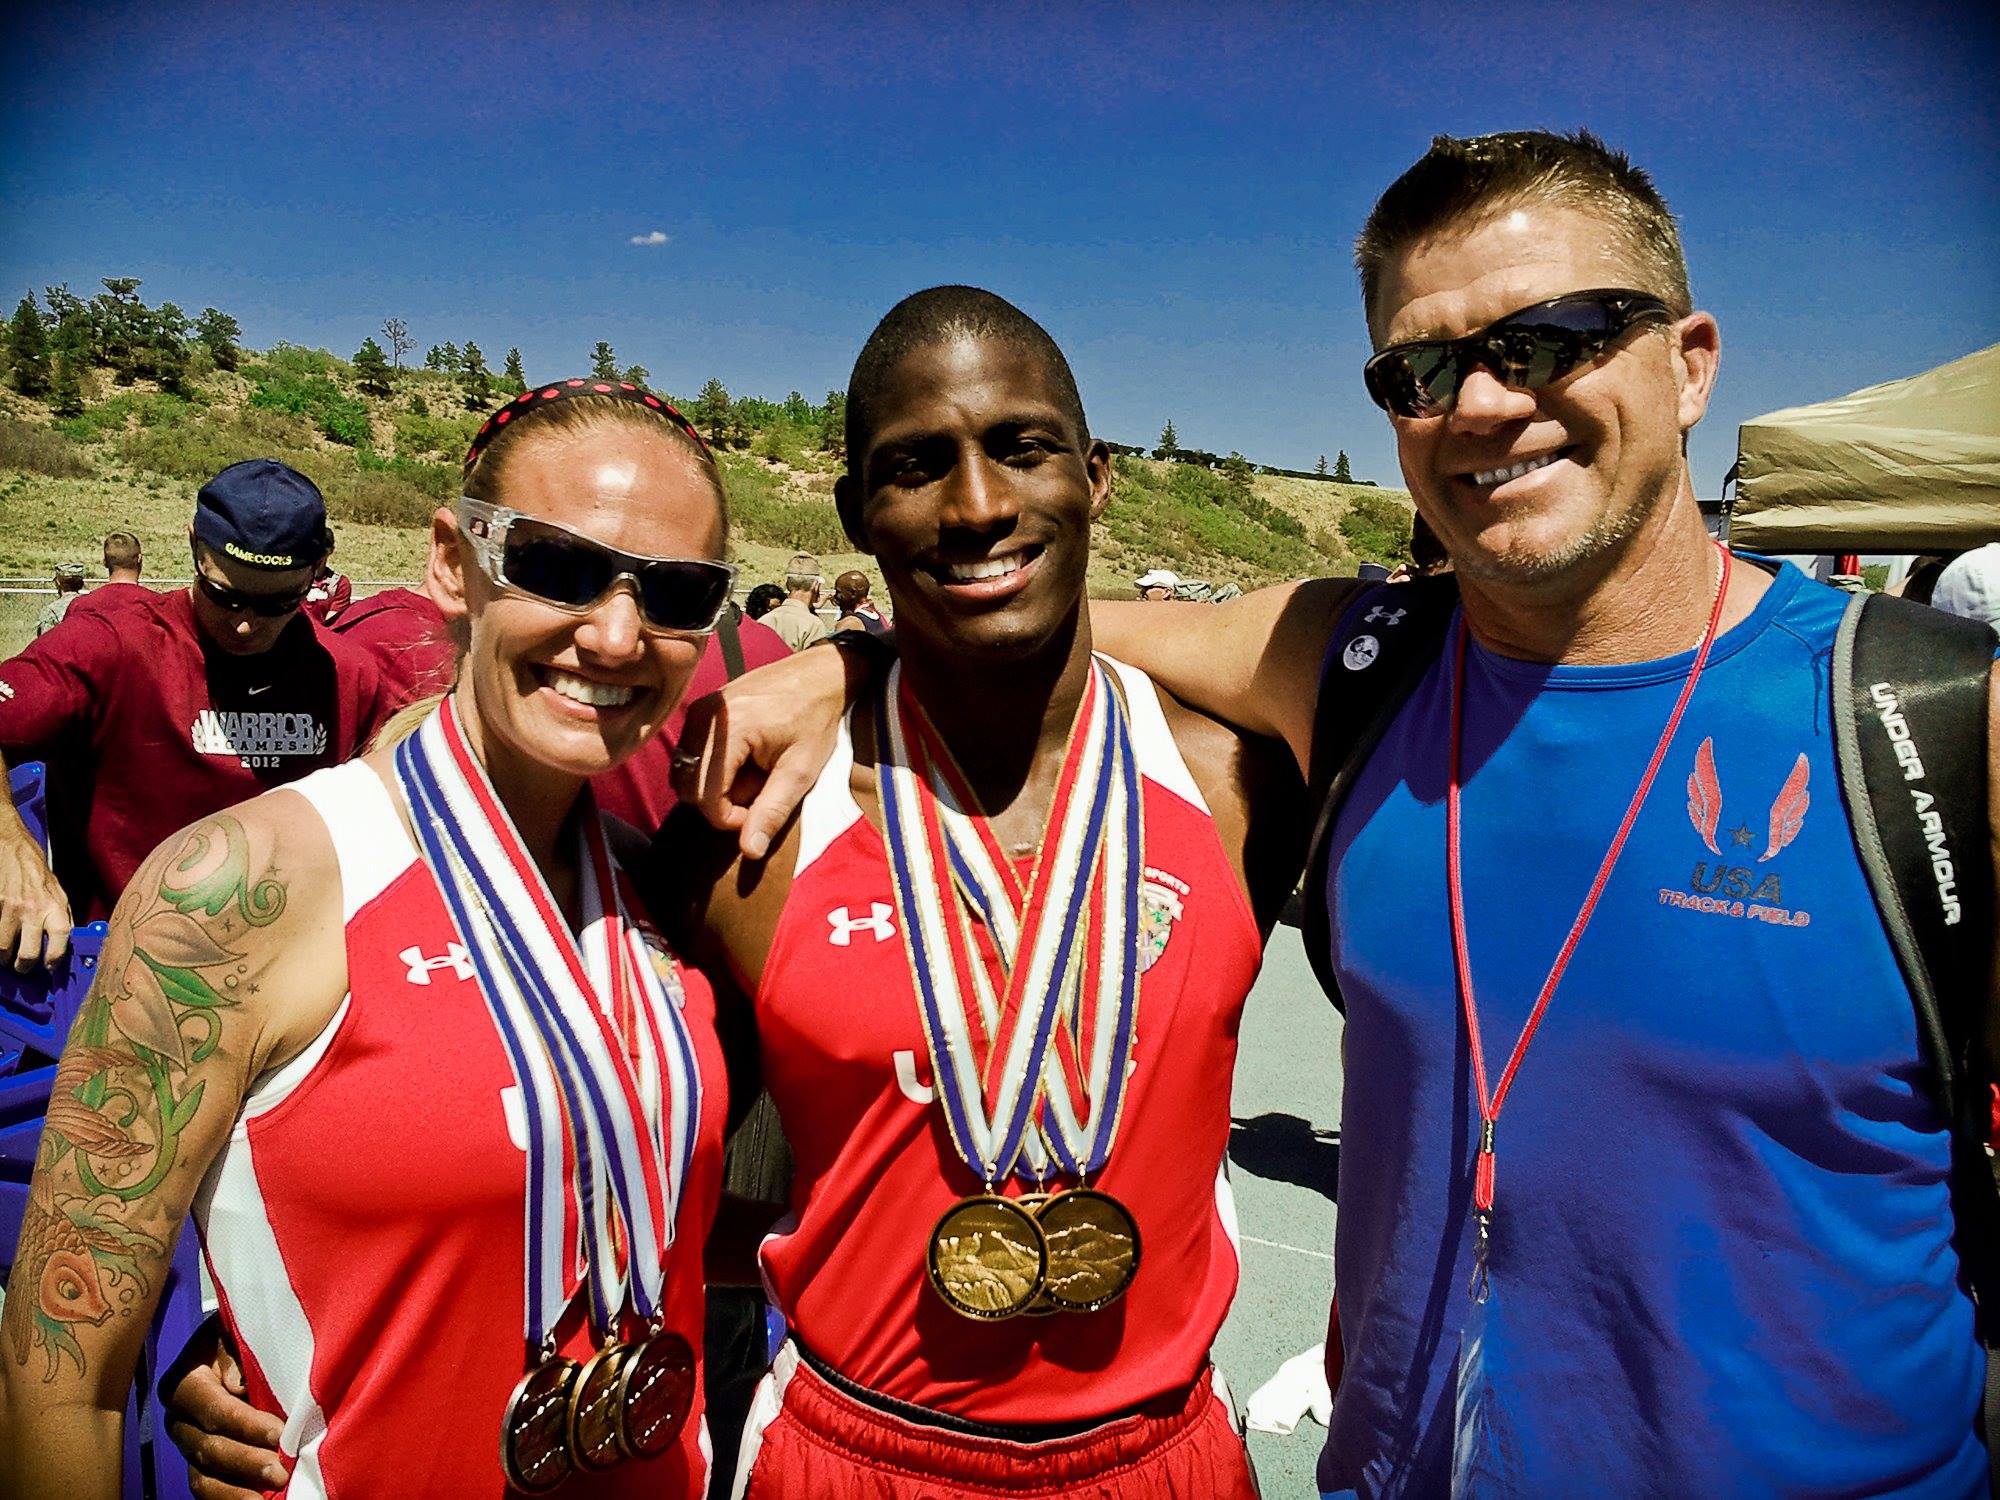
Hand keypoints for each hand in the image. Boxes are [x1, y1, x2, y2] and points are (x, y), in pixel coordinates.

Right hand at [0, 816, 70, 971]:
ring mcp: (9, 909)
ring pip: (3, 948)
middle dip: (24, 966)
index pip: (60, 940)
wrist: (12, 849)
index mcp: (55, 906)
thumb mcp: (59, 893)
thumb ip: (63, 917)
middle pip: (27, 953)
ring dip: (4, 956)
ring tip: (7, 954)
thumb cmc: (38, 874)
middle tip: (22, 967)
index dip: (55, 959)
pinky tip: (0, 940)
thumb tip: (66, 942)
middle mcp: (33, 910)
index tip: (50, 966)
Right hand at [161, 1317, 287, 1497]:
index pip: (214, 1409)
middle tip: (280, 1472)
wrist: (237, 1348)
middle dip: (247, 1462)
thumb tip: (237, 1387)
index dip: (246, 1424)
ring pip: (205, 1477)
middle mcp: (179, 1419)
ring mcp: (188, 1446)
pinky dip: (232, 1498)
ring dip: (238, 1490)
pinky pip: (210, 1489)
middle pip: (209, 1448)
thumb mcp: (237, 1332)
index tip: (280, 1434)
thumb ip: (237, 1353)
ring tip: (271, 1496)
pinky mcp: (200, 1466)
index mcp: (185, 1383)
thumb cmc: (244, 1337)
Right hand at [673, 643, 872, 858]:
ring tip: (752, 778)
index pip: (705, 797)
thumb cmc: (815, 720)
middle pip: (688, 788)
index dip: (729, 818)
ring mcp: (698, 711)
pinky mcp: (700, 711)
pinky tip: (742, 764)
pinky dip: (711, 772)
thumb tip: (751, 852)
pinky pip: (690, 756)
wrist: (819, 676)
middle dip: (720, 804)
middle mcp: (703, 718)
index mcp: (729, 731)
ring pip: (685, 774)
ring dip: (714, 789)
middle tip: (758, 795)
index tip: (760, 812)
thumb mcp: (801, 771)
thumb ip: (773, 811)